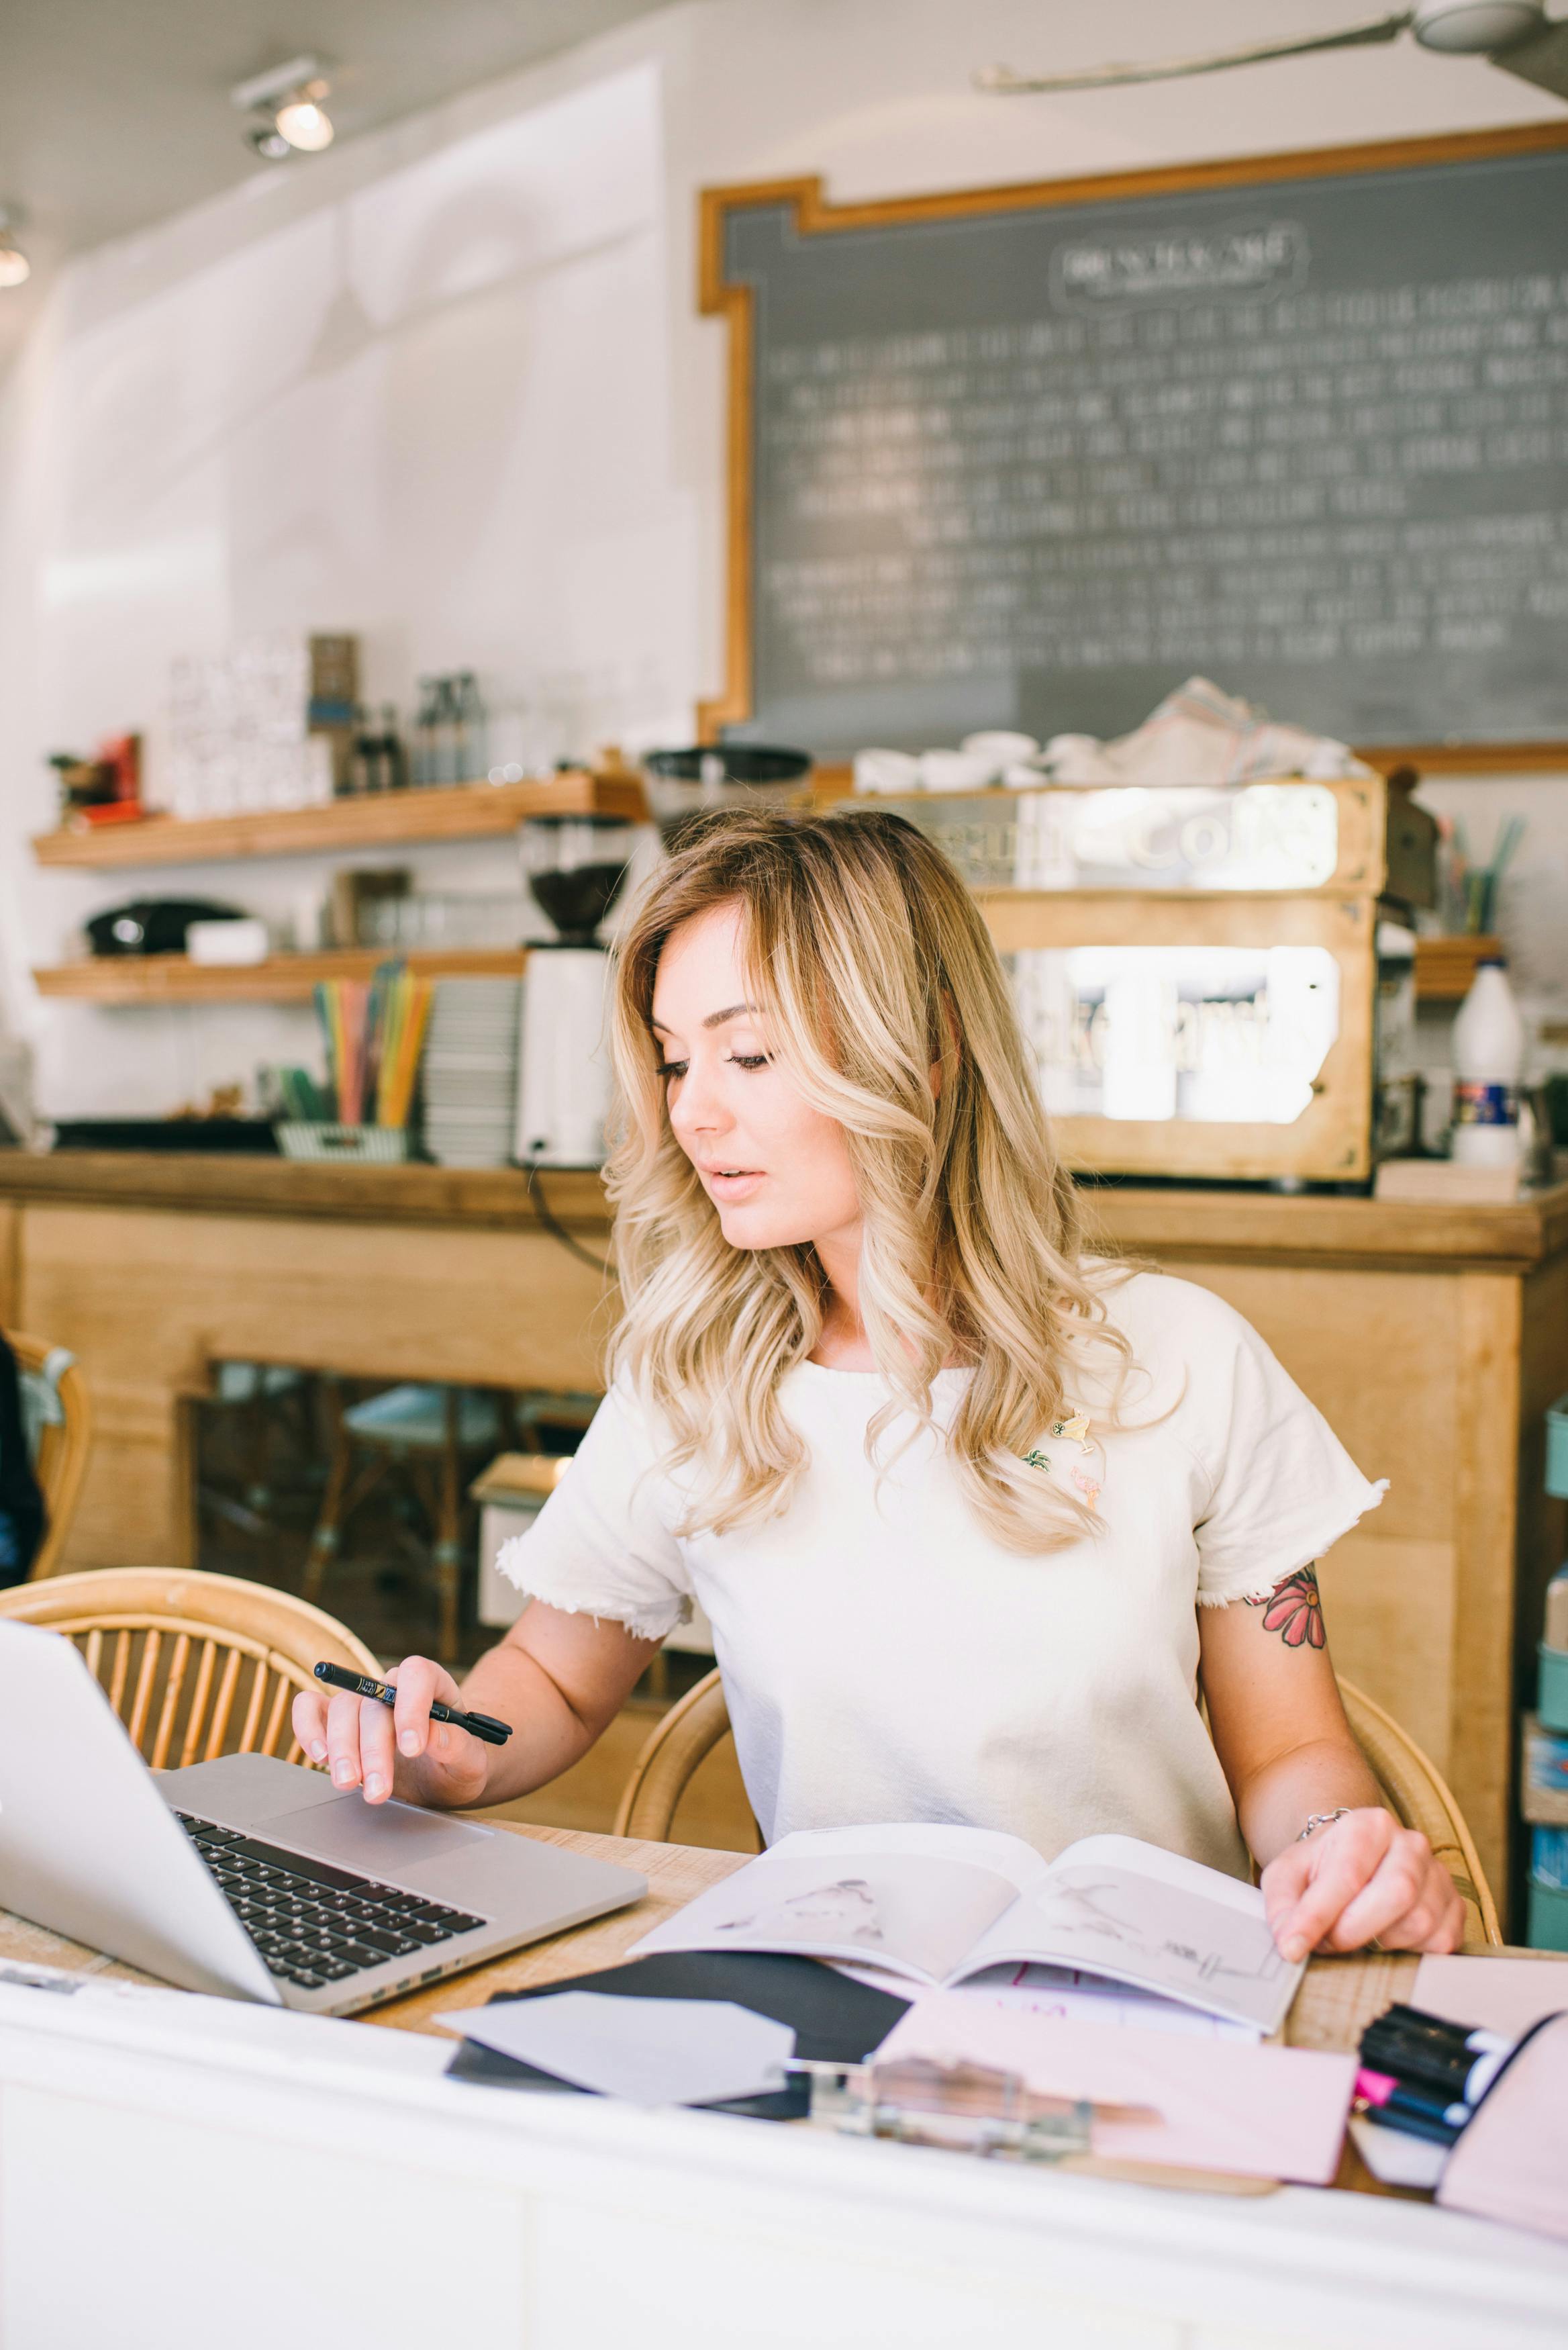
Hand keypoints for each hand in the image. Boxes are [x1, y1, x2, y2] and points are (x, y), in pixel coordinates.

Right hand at [290, 1655, 491, 1809]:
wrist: (438, 1779)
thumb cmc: (455, 1765)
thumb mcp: (470, 1763)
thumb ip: (458, 1747)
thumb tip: (434, 1735)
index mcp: (433, 1686)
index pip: (418, 1674)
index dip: (412, 1707)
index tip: (412, 1748)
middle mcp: (393, 1688)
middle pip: (375, 1701)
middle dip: (374, 1749)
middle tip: (378, 1790)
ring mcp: (362, 1703)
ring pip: (342, 1707)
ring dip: (342, 1749)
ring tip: (350, 1784)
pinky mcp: (335, 1721)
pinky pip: (310, 1708)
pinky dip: (308, 1729)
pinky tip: (319, 1757)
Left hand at [1261, 1807, 1464, 1962]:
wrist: (1354, 1860)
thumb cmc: (1321, 1868)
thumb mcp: (1288, 1874)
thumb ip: (1281, 1905)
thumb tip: (1289, 1943)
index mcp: (1368, 1825)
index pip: (1347, 1873)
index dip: (1318, 1916)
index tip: (1293, 1947)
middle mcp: (1411, 1843)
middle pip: (1397, 1893)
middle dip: (1354, 1930)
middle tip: (1328, 1943)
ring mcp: (1438, 1875)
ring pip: (1419, 1923)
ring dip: (1379, 1942)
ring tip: (1355, 1933)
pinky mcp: (1455, 1908)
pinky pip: (1441, 1943)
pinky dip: (1410, 1952)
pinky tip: (1386, 1938)